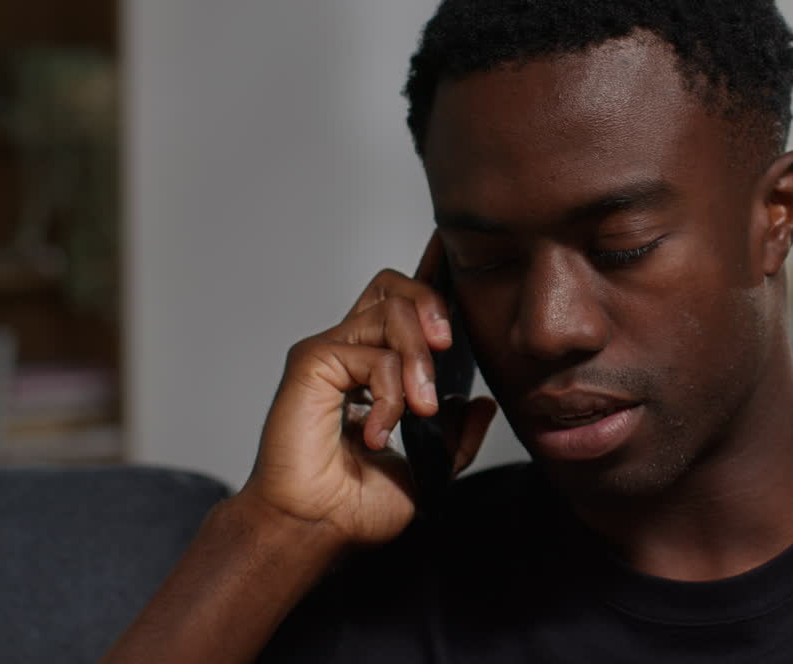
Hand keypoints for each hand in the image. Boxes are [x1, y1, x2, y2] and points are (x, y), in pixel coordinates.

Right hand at [237, 233, 495, 548]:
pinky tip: (379, 432)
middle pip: (395, 285)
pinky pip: (372, 354)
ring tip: (416, 413)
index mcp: (374, 367)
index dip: (431, 281)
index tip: (457, 263)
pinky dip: (389, 393)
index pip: (402, 303)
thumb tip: (481, 402)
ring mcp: (329, 353)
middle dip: (432, 306)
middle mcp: (349, 350)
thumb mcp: (429, 469)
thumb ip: (455, 435)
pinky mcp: (312, 363)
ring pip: (390, 311)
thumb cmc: (355, 505)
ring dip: (418, 363)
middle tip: (447, 348)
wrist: (316, 530)